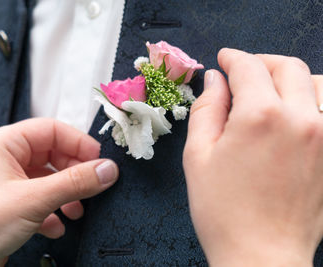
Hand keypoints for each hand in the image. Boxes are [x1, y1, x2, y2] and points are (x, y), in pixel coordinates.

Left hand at [0, 118, 118, 265]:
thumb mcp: (32, 200)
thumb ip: (74, 182)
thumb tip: (106, 169)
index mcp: (4, 144)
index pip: (51, 130)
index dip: (78, 143)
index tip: (100, 160)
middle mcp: (7, 158)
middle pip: (54, 153)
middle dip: (74, 173)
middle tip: (94, 185)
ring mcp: (10, 181)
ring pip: (51, 177)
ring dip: (68, 194)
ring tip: (76, 210)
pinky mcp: (13, 202)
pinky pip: (43, 197)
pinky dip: (55, 211)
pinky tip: (55, 225)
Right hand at [183, 48, 322, 265]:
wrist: (260, 254)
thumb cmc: (222, 210)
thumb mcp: (198, 155)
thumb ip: (206, 109)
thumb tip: (215, 80)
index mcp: (261, 116)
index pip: (248, 67)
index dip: (232, 58)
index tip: (223, 60)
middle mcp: (301, 118)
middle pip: (286, 66)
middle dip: (260, 62)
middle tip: (242, 71)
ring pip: (317, 81)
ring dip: (291, 77)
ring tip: (271, 90)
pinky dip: (314, 99)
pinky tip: (297, 111)